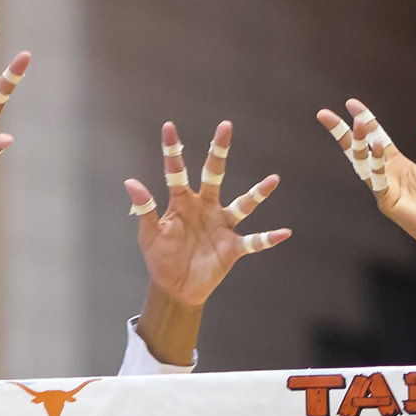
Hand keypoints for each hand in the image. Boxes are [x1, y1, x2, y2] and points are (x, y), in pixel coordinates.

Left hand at [127, 121, 289, 309]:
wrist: (175, 289)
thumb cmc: (161, 260)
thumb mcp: (149, 236)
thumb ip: (145, 209)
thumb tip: (131, 182)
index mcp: (182, 202)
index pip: (177, 172)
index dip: (172, 150)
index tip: (169, 126)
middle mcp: (205, 208)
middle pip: (214, 175)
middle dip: (219, 152)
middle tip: (225, 126)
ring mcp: (221, 226)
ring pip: (243, 205)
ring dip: (258, 194)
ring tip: (273, 180)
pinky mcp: (233, 248)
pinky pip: (254, 242)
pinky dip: (268, 239)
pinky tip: (284, 233)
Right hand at [317, 100, 415, 253]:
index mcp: (399, 164)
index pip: (376, 137)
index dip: (365, 119)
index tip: (350, 103)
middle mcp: (388, 174)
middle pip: (359, 149)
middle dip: (342, 132)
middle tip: (324, 115)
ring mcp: (386, 189)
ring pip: (363, 163)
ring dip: (357, 144)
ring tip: (355, 123)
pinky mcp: (388, 203)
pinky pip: (378, 181)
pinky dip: (377, 165)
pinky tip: (378, 147)